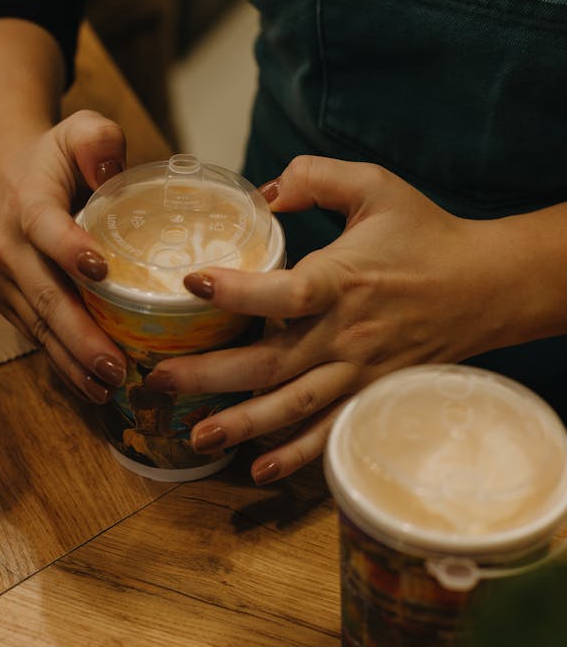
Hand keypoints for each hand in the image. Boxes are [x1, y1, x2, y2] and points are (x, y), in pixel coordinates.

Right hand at [0, 109, 128, 404]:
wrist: (3, 175)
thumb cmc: (56, 156)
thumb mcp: (79, 128)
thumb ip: (98, 138)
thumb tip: (110, 166)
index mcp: (27, 203)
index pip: (46, 227)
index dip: (70, 249)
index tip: (101, 272)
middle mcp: (7, 247)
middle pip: (43, 295)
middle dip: (79, 334)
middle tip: (115, 363)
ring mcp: (4, 280)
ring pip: (39, 326)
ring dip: (73, 361)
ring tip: (109, 386)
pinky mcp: (9, 302)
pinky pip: (37, 336)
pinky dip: (64, 364)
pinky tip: (94, 388)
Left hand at [146, 156, 507, 483]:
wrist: (487, 285)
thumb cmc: (426, 233)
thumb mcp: (375, 186)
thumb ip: (317, 176)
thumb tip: (264, 192)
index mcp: (342, 279)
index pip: (285, 291)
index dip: (237, 291)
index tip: (192, 283)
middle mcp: (346, 333)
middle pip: (272, 363)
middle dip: (210, 375)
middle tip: (158, 380)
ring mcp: (360, 371)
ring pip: (294, 405)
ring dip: (243, 425)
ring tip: (196, 436)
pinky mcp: (373, 394)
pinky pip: (332, 430)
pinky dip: (298, 454)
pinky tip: (260, 470)